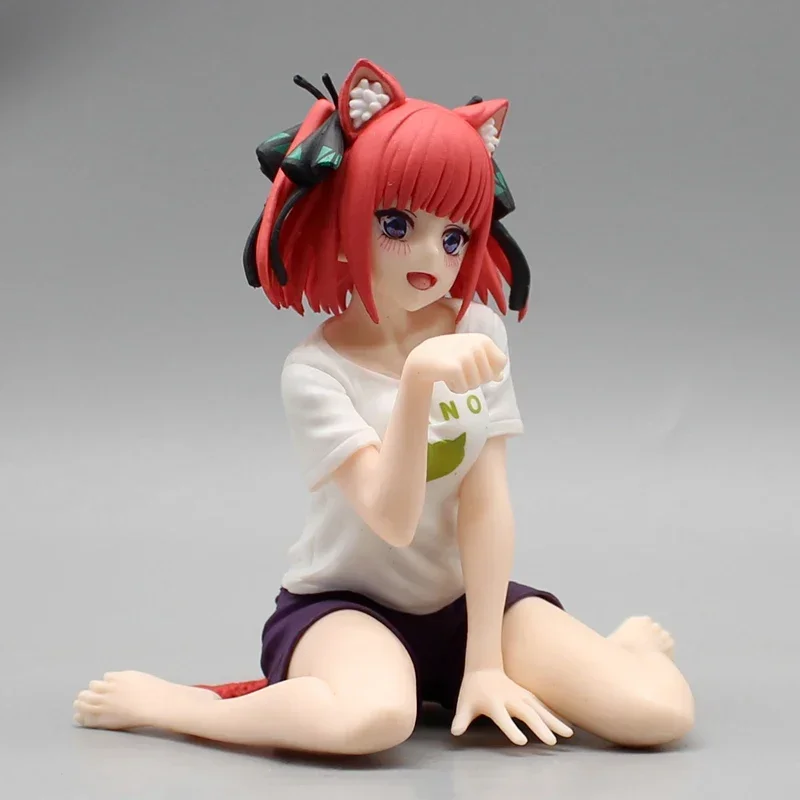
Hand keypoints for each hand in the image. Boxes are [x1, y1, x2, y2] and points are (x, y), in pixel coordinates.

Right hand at [405, 333, 506, 393]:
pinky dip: (455, 388)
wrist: (422, 357)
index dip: (490, 370)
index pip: (501, 362)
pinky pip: (463, 389)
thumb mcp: (470, 354)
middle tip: (460, 370)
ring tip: (452, 373)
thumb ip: (487, 363)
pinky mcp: (455, 369)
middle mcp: (476, 346)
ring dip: (464, 384)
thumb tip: (500, 377)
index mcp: (483, 340)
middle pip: (488, 377)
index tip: (475, 367)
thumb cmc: (448, 355)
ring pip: (476, 385)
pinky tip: (446, 378)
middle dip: (475, 379)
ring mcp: (465, 357)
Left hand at [451, 668, 572, 745]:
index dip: (511, 729)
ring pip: (539, 708)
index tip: (521, 741)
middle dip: (539, 727)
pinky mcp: (527, 695)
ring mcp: (520, 695)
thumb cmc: (473, 690)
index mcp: (493, 703)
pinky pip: (542, 705)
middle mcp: (509, 699)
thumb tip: (455, 732)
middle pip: (526, 713)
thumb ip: (461, 719)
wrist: (483, 667)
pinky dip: (554, 714)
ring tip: (568, 734)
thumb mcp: (464, 704)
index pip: (503, 718)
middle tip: (551, 742)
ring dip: (553, 720)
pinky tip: (565, 725)